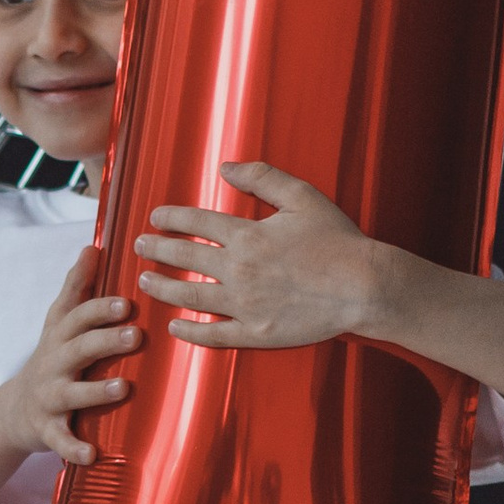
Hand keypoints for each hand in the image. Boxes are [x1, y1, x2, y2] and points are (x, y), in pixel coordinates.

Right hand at [0, 246, 142, 467]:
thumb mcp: (58, 323)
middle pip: (78, 349)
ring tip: (122, 388)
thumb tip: (92, 245)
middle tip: (136, 335)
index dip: (99, 309)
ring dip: (95, 391)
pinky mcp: (47, 430)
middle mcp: (53, 365)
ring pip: (71, 394)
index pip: (77, 317)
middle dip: (105, 342)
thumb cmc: (50, 359)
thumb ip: (76, 287)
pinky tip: (93, 455)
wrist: (14, 411)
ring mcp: (49, 398)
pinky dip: (74, 448)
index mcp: (60, 338)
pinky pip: (61, 440)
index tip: (126, 302)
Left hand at [134, 161, 383, 348]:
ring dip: (162, 287)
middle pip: (184, 258)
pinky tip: (174, 326)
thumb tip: (225, 167)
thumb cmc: (338, 240)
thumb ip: (262, 178)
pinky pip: (213, 335)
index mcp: (247, 235)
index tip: (155, 218)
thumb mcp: (302, 197)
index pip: (196, 223)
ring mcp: (245, 304)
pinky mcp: (256, 333)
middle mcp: (239, 269)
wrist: (365, 286)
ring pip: (190, 296)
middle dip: (156, 249)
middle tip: (139, 246)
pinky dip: (190, 332)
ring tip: (143, 281)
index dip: (171, 219)